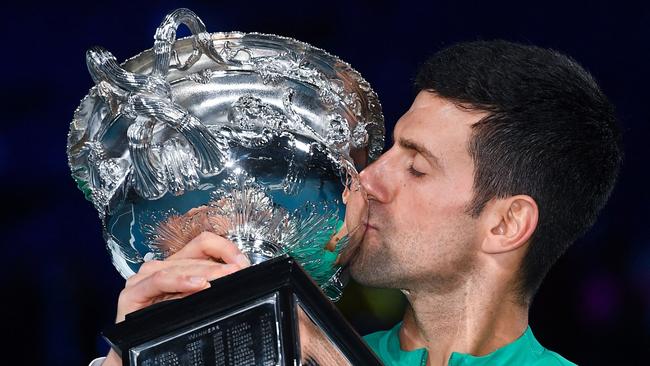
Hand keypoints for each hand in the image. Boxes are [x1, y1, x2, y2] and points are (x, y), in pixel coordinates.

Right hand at [102, 231, 249, 365]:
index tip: (242, 262)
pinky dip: (180, 281)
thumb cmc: (165, 329)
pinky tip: (197, 285)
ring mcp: (144, 278)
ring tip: (224, 276)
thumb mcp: (193, 303)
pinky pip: (159, 281)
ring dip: (205, 272)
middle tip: (239, 271)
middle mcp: (159, 268)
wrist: (136, 355)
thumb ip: (209, 287)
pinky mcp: (133, 293)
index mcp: (176, 266)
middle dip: (220, 264)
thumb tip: (235, 275)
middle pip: (194, 255)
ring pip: (179, 266)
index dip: (224, 248)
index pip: (202, 244)